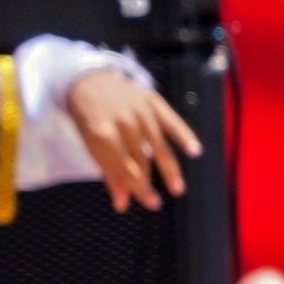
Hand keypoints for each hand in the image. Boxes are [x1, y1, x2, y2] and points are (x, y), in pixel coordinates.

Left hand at [71, 67, 202, 211]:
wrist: (87, 79)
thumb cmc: (88, 117)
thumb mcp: (90, 144)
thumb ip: (108, 172)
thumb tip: (122, 204)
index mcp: (102, 133)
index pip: (124, 167)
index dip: (138, 187)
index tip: (150, 204)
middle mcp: (123, 122)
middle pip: (141, 158)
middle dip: (149, 182)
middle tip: (157, 203)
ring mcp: (140, 110)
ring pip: (158, 145)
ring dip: (169, 168)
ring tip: (178, 188)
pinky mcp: (152, 100)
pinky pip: (171, 121)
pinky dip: (184, 135)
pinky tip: (195, 150)